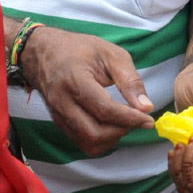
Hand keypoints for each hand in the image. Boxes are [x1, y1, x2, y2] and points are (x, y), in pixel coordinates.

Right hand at [21, 26, 155, 155]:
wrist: (44, 52)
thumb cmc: (79, 49)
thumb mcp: (111, 55)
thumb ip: (130, 81)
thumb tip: (146, 107)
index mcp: (74, 80)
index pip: (105, 110)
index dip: (130, 118)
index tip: (148, 119)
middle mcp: (63, 102)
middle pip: (95, 133)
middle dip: (121, 130)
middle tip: (135, 118)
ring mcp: (59, 115)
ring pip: (88, 143)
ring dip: (112, 138)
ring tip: (123, 121)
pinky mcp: (60, 123)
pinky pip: (82, 142)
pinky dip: (101, 140)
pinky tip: (111, 125)